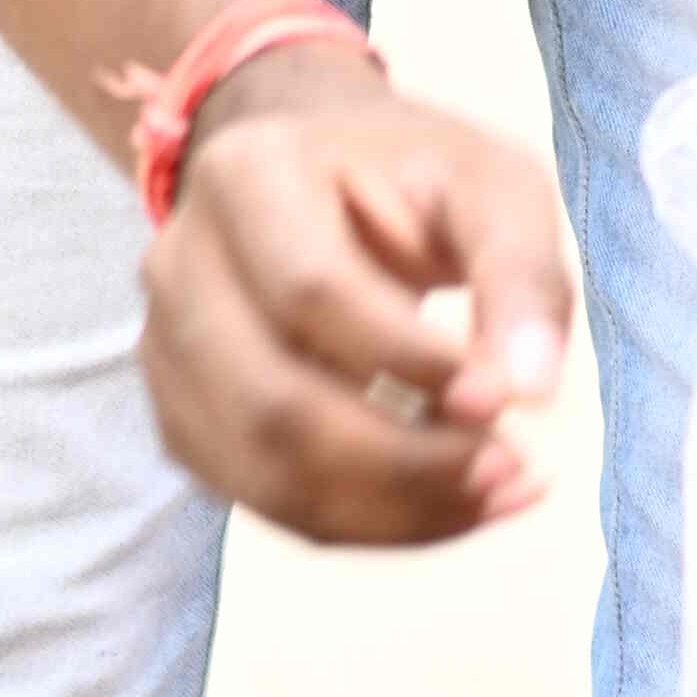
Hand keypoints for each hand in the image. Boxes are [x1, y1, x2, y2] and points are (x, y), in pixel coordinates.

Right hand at [145, 63, 576, 546]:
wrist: (323, 173)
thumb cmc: (413, 175)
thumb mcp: (490, 185)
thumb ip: (520, 272)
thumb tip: (529, 390)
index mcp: (247, 176)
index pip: (310, 291)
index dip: (407, 360)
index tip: (502, 399)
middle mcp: (180, 265)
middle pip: (272, 403)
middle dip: (404, 460)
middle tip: (512, 468)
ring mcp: (168, 350)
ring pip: (263, 472)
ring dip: (391, 509)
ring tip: (496, 493)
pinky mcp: (185, 418)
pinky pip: (264, 500)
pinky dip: (364, 523)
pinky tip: (447, 506)